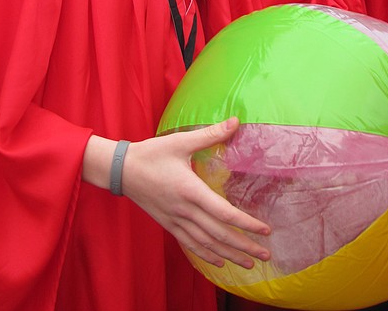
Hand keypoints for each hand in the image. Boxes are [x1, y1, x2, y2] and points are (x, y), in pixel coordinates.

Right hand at [121, 118, 270, 268]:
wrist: (122, 170)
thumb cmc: (152, 153)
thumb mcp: (181, 141)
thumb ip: (210, 135)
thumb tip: (235, 122)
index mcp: (190, 190)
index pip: (223, 213)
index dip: (246, 224)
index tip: (265, 229)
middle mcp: (184, 210)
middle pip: (219, 235)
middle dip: (244, 246)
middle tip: (265, 255)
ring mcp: (175, 221)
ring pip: (206, 244)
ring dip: (229, 255)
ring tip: (248, 264)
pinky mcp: (168, 224)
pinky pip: (190, 245)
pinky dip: (206, 255)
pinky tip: (219, 262)